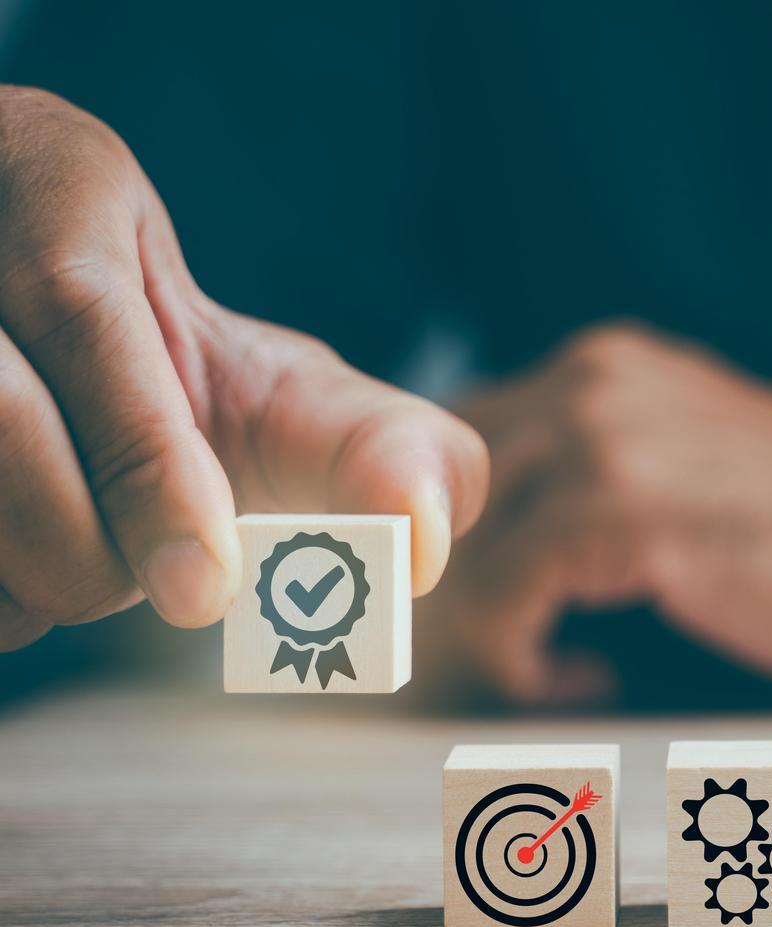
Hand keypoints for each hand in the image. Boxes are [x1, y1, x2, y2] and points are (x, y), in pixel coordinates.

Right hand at [0, 88, 487, 650]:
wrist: (53, 367)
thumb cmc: (181, 390)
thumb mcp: (287, 396)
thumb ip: (374, 452)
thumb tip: (424, 540)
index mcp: (53, 184)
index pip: (77, 307)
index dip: (146, 460)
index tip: (207, 587)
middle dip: (92, 545)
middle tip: (160, 576)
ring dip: (32, 580)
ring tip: (91, 555)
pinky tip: (29, 563)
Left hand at [422, 321, 771, 702]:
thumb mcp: (695, 464)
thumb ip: (608, 469)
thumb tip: (516, 531)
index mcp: (607, 367)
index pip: (459, 440)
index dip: (445, 530)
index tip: (470, 602)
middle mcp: (593, 384)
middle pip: (438, 489)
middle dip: (446, 580)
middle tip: (488, 646)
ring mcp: (607, 442)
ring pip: (459, 544)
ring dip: (485, 627)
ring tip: (543, 669)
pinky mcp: (628, 516)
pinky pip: (503, 594)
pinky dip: (519, 655)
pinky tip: (578, 679)